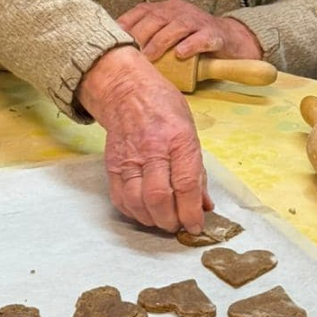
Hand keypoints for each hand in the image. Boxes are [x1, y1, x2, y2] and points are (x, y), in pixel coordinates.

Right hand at [77, 46, 212, 233]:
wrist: (126, 91)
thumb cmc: (164, 108)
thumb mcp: (190, 130)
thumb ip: (196, 169)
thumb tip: (204, 205)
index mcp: (178, 138)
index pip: (185, 184)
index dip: (192, 211)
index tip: (196, 225)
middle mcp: (152, 149)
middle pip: (158, 197)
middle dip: (171, 220)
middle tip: (178, 224)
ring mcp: (129, 158)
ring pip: (137, 202)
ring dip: (152, 220)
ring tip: (162, 219)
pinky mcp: (112, 165)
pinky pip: (120, 198)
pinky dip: (134, 212)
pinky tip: (144, 211)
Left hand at [116, 0, 261, 62]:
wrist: (229, 39)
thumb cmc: (192, 38)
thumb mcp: (168, 32)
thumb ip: (149, 36)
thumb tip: (118, 50)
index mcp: (166, 8)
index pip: (142, 10)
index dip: (127, 22)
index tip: (113, 37)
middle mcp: (180, 10)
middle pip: (157, 18)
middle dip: (141, 35)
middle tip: (129, 54)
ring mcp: (198, 21)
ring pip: (177, 27)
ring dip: (160, 42)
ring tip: (149, 57)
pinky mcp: (214, 34)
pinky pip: (201, 38)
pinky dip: (190, 45)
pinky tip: (180, 54)